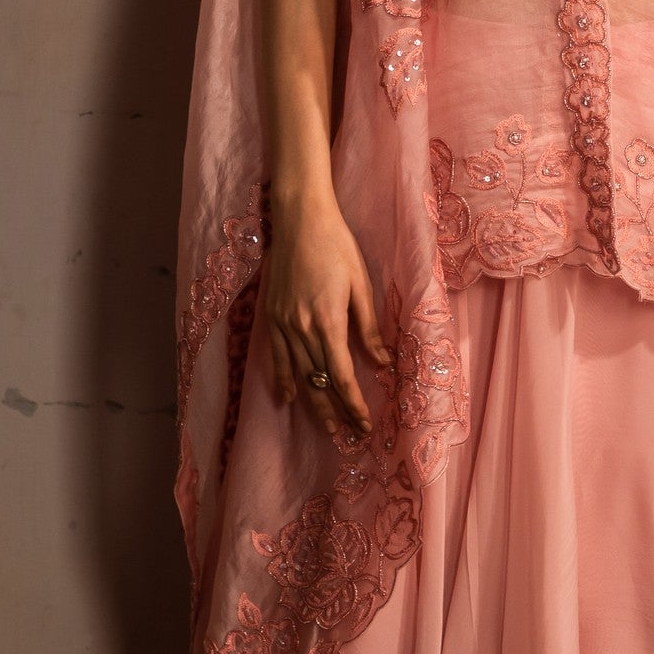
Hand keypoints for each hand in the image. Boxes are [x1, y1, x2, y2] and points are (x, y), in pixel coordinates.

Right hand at [262, 193, 391, 436]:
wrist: (299, 219)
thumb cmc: (336, 245)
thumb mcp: (361, 284)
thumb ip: (368, 327)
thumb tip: (382, 363)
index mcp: (327, 321)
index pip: (341, 375)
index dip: (354, 403)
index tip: (365, 423)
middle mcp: (301, 328)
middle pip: (319, 380)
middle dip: (336, 410)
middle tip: (349, 435)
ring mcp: (282, 323)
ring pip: (298, 373)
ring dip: (313, 402)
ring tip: (326, 426)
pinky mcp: (271, 315)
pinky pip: (275, 356)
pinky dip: (282, 379)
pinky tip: (288, 398)